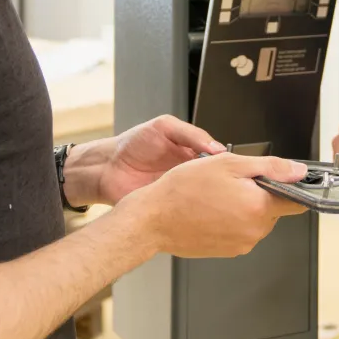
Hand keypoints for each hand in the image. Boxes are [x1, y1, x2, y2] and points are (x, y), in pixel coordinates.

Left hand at [64, 116, 226, 207]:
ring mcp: (182, 192)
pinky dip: (195, 211)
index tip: (231, 167)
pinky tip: (197, 208)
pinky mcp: (172, 208)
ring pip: (205, 198)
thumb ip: (190, 134)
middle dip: (222, 184)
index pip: (219, 160)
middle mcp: (190, 174)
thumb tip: (217, 147)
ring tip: (213, 197)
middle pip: (216, 181)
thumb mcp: (164, 127)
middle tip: (227, 185)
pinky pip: (189, 211)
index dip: (227, 164)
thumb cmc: (133, 144)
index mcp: (192, 154)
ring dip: (210, 198)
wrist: (107, 169)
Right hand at [122, 153, 308, 258]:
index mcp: (259, 207)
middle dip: (260, 193)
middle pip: (274, 208)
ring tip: (217, 195)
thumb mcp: (228, 164)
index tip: (283, 178)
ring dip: (244, 206)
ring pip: (256, 219)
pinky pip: (240, 231)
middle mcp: (254, 231)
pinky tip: (211, 209)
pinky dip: (231, 219)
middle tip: (233, 181)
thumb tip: (299, 171)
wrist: (153, 219)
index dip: (291, 185)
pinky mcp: (228, 251)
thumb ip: (270, 167)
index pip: (297, 200)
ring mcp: (241, 244)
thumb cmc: (183, 189)